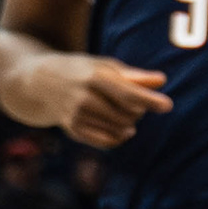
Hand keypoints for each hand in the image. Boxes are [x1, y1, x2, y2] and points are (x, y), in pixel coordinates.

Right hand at [53, 57, 173, 147]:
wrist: (39, 82)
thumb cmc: (79, 71)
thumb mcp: (102, 66)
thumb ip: (132, 76)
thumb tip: (161, 81)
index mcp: (92, 77)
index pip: (126, 93)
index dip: (148, 100)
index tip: (167, 105)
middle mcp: (83, 97)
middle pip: (127, 114)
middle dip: (139, 112)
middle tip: (136, 103)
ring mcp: (76, 115)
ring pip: (120, 130)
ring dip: (130, 124)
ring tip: (125, 114)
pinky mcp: (73, 129)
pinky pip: (107, 142)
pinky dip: (119, 137)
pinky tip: (122, 130)